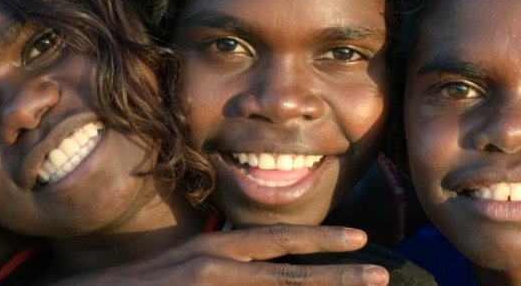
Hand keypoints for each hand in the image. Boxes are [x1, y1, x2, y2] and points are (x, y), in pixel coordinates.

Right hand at [53, 225, 388, 284]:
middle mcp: (214, 265)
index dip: (319, 241)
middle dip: (337, 274)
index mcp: (216, 250)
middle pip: (288, 272)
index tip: (358, 239)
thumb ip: (223, 265)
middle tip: (380, 274)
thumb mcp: (187, 266)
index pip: (278, 241)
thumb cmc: (139, 285)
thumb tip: (257, 267)